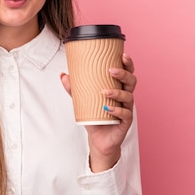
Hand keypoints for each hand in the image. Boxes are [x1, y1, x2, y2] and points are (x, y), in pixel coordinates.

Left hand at [60, 53, 136, 171]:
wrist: (98, 139)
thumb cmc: (94, 117)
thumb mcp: (82, 101)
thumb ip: (74, 88)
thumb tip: (63, 74)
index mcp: (119, 88)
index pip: (128, 72)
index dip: (128, 63)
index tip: (122, 55)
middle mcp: (125, 97)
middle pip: (132, 81)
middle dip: (123, 74)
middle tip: (111, 70)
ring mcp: (127, 109)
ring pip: (128, 96)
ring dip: (117, 92)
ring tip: (104, 91)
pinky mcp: (126, 122)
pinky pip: (125, 114)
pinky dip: (117, 110)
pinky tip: (108, 108)